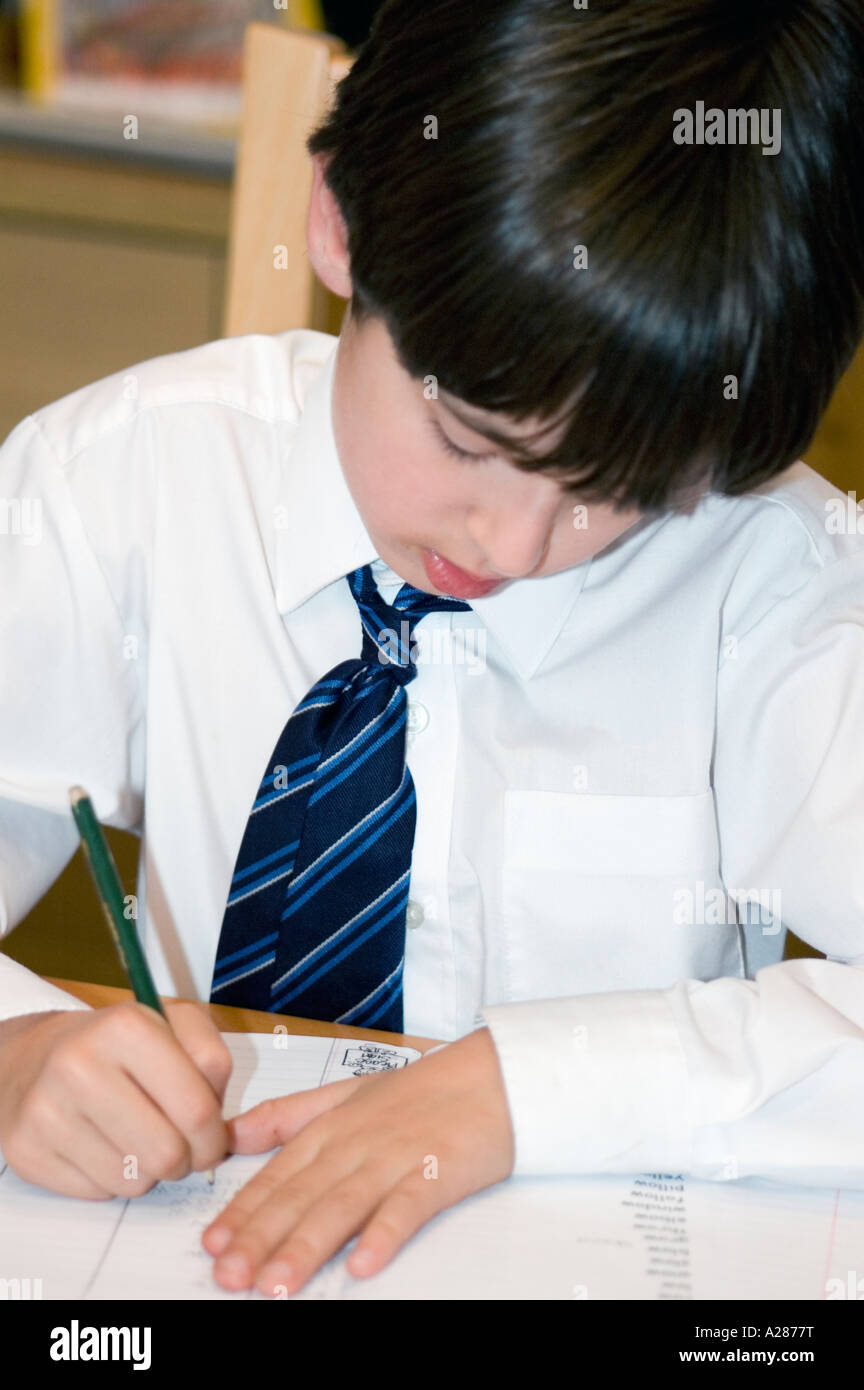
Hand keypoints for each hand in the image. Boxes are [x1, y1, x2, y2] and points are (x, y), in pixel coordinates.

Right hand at [0, 1002, 231, 1195]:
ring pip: (135, 1181)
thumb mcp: (174, 1024)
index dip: (216, 1135)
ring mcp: (48, 1111)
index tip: (213, 1138)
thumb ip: (214, 1061)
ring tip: (138, 1139)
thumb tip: (228, 1126)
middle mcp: (79, 1065)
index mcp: (125, 1027)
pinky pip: (98, 1193)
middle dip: (186, 1160)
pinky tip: (103, 1147)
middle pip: (167, 1153)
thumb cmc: (119, 1044)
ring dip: (148, 1171)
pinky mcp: (27, 1151)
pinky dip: (112, 1180)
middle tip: (181, 1149)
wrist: (36, 1057)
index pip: (197, 1108)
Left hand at [201, 1025, 514, 1294]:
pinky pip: (407, 1207)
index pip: (276, 1175)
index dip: (243, 1212)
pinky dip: (384, 1234)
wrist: (494, 1074)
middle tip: (229, 1278)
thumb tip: (232, 1134)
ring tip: (277, 1285)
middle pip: (301, 1196)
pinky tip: (363, 1264)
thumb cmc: (423, 1089)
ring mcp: (396, 1158)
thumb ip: (288, 1115)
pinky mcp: (438, 1171)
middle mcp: (355, 1144)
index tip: (213, 1246)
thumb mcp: (347, 1092)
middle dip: (260, 1239)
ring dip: (307, 1246)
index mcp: (331, 1127)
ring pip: (342, 1206)